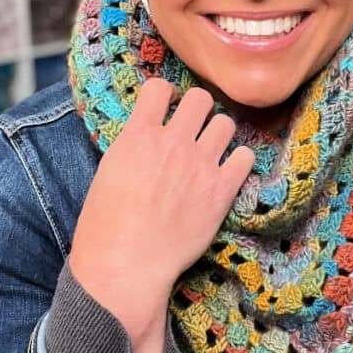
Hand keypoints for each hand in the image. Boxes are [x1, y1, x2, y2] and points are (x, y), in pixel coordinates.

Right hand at [68, 79, 254, 352]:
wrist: (126, 264)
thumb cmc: (106, 227)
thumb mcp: (108, 173)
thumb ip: (132, 148)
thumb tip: (144, 139)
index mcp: (138, 135)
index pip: (159, 88)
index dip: (164, 95)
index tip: (166, 107)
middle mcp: (173, 142)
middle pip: (200, 98)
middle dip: (197, 110)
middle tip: (193, 129)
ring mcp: (201, 164)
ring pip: (226, 123)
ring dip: (219, 134)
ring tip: (211, 152)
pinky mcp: (222, 190)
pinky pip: (245, 157)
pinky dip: (238, 162)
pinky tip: (227, 175)